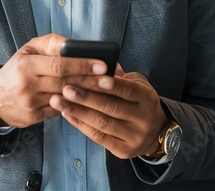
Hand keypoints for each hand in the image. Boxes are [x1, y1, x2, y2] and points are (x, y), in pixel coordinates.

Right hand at [0, 34, 109, 128]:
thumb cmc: (18, 69)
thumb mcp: (28, 50)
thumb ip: (50, 44)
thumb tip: (73, 44)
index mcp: (26, 65)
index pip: (59, 65)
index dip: (82, 65)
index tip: (101, 64)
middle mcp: (27, 86)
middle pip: (66, 83)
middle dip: (91, 81)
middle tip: (111, 79)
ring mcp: (31, 104)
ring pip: (65, 99)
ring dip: (88, 95)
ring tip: (107, 91)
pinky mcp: (34, 117)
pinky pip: (60, 111)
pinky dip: (77, 106)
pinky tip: (92, 102)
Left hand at [50, 68, 167, 158]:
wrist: (156, 132)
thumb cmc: (139, 100)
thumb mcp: (137, 83)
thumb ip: (120, 75)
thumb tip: (99, 64)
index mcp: (147, 98)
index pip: (128, 90)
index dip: (110, 84)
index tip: (91, 76)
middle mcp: (143, 119)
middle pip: (111, 107)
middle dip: (86, 97)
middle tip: (65, 88)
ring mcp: (134, 136)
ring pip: (102, 123)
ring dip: (77, 111)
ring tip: (58, 101)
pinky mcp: (123, 150)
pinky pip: (98, 137)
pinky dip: (80, 125)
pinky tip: (66, 114)